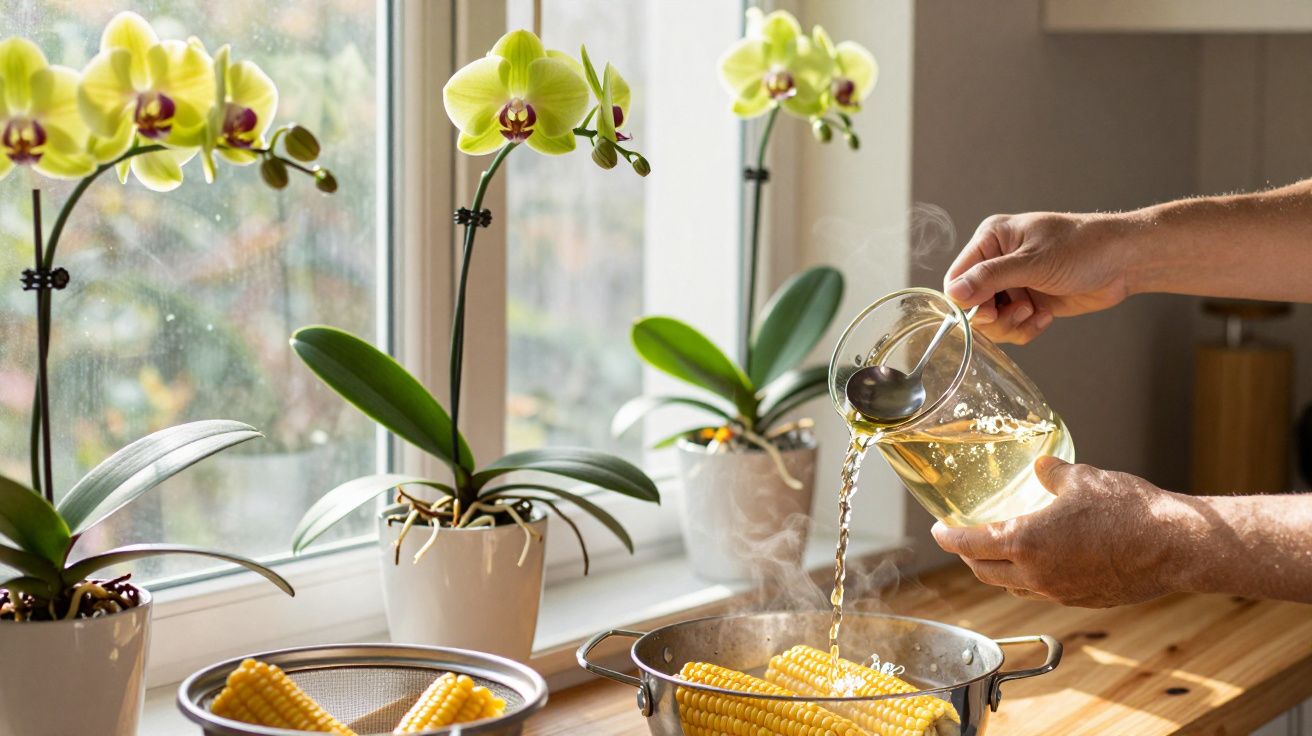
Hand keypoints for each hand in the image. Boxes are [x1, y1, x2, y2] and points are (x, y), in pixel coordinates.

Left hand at [931, 457, 1192, 607]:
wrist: (1175, 546)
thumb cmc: (1129, 510)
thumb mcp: (1083, 479)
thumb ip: (1053, 473)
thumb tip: (1042, 465)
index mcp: (1025, 542)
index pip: (969, 544)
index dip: (948, 538)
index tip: (938, 531)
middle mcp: (1036, 574)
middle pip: (984, 572)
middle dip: (968, 555)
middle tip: (963, 540)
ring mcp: (1058, 592)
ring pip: (1011, 587)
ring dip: (996, 570)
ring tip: (997, 551)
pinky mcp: (1081, 601)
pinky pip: (1041, 592)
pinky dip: (1027, 579)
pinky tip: (1039, 562)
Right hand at [943, 212, 1134, 343]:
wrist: (1125, 262)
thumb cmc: (1083, 248)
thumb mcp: (1033, 261)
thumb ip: (990, 278)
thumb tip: (953, 294)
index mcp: (992, 240)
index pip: (957, 277)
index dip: (966, 300)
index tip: (987, 311)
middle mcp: (998, 262)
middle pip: (971, 304)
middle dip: (993, 316)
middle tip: (1018, 311)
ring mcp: (1013, 284)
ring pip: (991, 320)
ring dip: (1011, 325)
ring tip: (1034, 313)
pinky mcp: (1029, 303)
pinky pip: (1012, 327)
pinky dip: (1026, 329)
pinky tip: (1046, 317)